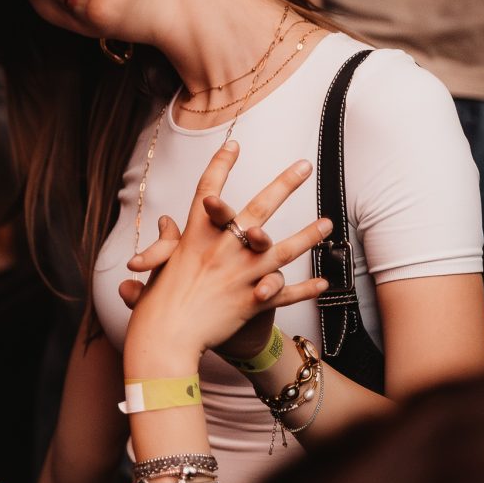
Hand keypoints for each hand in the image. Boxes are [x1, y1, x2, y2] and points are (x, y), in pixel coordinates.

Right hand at [121, 143, 329, 359]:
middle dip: (284, 184)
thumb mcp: (157, 266)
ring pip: (282, 249)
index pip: (209, 190)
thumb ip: (165, 242)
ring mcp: (241, 275)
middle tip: (304, 165)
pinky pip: (285, 293)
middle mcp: (223, 249)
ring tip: (328, 222)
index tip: (235, 144)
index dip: (221, 164)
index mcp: (196, 236)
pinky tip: (324, 283)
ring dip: (308, 235)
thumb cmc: (155, 304)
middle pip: (258, 208)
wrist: (165, 338)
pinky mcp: (252, 301)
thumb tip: (165, 222)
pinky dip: (305, 289)